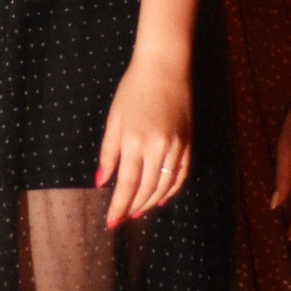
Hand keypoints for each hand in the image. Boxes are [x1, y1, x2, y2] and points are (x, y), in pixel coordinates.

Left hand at [97, 54, 192, 227]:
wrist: (165, 67)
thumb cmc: (133, 90)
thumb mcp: (114, 119)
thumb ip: (108, 152)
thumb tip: (101, 182)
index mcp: (134, 140)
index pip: (127, 183)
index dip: (119, 206)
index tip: (111, 223)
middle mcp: (157, 146)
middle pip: (147, 188)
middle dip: (134, 207)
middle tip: (124, 218)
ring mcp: (176, 145)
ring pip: (165, 185)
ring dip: (152, 202)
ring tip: (139, 211)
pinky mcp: (189, 142)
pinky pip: (181, 173)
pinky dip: (172, 189)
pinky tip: (162, 198)